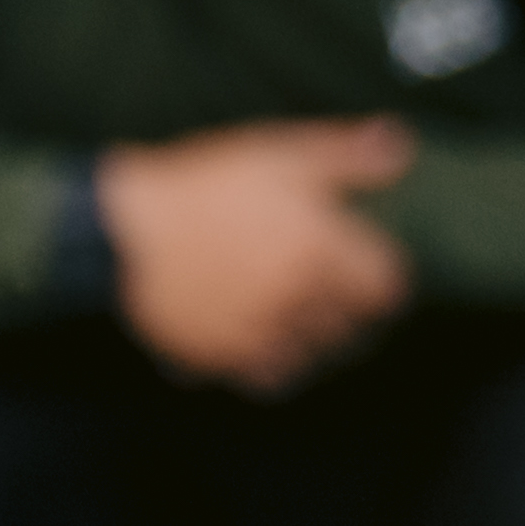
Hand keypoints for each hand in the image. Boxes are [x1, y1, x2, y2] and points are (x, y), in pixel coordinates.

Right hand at [95, 118, 416, 391]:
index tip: (364, 265)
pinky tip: (257, 339)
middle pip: (351, 327)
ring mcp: (259, 335)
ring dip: (310, 340)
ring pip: (311, 357)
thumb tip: (402, 146)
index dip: (379, 276)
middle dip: (346, 309)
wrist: (122, 232)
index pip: (386, 288)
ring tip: (293, 315)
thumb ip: (347, 155)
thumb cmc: (203, 187)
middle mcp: (299, 301)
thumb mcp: (279, 153)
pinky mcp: (221, 357)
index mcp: (322, 252)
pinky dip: (269, 365)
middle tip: (327, 289)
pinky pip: (264, 378)